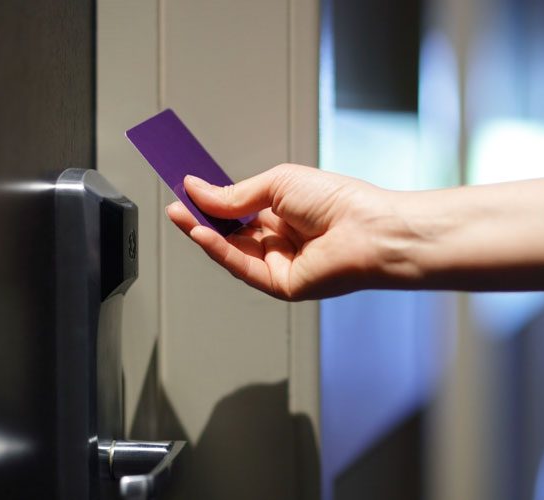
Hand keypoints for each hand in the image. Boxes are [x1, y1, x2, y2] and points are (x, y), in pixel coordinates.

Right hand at [166, 164, 405, 299]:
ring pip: (232, 251)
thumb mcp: (277, 184)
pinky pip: (242, 267)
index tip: (187, 187)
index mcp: (285, 212)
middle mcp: (282, 239)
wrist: (367, 230)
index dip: (212, 200)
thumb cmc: (337, 201)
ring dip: (203, 233)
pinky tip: (200, 234)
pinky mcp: (280, 284)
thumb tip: (198, 191)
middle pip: (231, 231)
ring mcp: (280, 263)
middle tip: (175, 201)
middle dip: (202, 217)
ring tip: (179, 213)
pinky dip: (219, 251)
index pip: (239, 208)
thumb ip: (235, 195)